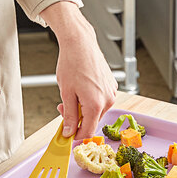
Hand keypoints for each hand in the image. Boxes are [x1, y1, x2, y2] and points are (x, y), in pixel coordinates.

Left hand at [40, 2, 116, 138]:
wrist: (80, 43)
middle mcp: (108, 100)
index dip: (75, 135)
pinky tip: (82, 88)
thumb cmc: (72, 63)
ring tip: (73, 94)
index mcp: (96, 104)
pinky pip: (101, 100)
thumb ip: (69, 116)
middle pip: (92, 121)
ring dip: (84, 108)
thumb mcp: (66, 93)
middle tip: (64, 106)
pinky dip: (91, 100)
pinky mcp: (112, 86)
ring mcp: (112, 93)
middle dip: (78, 118)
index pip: (87, 131)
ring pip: (96, 111)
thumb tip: (69, 132)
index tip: (67, 133)